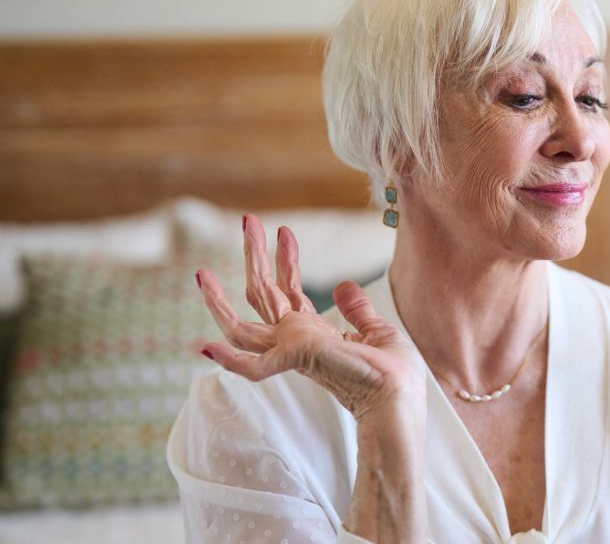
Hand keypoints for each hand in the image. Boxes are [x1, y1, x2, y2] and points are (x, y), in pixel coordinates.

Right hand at [195, 213, 423, 419]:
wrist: (399, 400)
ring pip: (242, 327)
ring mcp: (291, 352)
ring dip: (219, 301)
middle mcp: (297, 341)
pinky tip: (202, 347)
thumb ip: (358, 311)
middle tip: (247, 219)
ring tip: (200, 274)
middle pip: (264, 294)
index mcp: (316, 335)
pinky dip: (227, 358)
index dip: (286, 261)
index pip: (291, 293)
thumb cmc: (394, 377)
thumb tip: (342, 286)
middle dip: (255, 256)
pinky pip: (251, 365)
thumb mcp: (378, 332)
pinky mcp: (293, 360)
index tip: (283, 231)